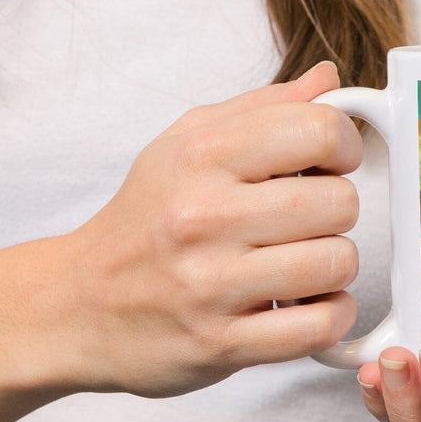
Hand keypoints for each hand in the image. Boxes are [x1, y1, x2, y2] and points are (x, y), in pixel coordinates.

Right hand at [35, 61, 362, 398]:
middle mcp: (203, 215)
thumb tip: (328, 79)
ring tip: (302, 262)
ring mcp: (211, 284)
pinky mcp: (220, 343)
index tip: (331, 162)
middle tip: (309, 218)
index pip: (318, 130)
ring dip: (334, 265)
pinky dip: (330, 315)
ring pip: (336, 263)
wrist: (77, 304)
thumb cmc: (144, 218)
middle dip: (337, 209)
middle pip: (338, 202)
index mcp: (200, 155)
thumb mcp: (185, 142)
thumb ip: (262, 107)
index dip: (343, 145)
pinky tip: (308, 303)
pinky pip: (319, 326)